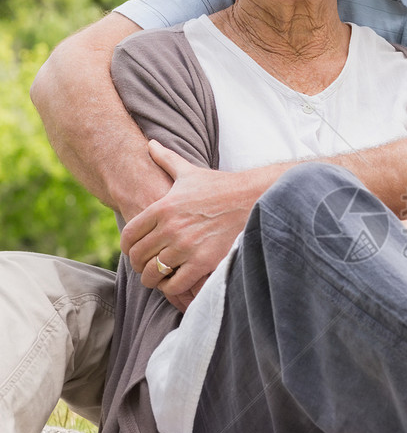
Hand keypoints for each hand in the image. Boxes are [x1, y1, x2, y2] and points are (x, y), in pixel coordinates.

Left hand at [120, 140, 250, 299]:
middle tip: (145, 268)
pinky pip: (176, 284)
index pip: (129, 235)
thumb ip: (166, 159)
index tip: (133, 252)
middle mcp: (171, 227)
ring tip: (158, 279)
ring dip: (153, 279)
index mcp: (163, 207)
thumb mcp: (189, 172)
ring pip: (154, 273)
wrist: (253, 199)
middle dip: (139, 266)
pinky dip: (172, 288)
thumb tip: (151, 144)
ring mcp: (187, 246)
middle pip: (139, 257)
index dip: (127, 248)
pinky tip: (176, 283)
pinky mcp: (204, 262)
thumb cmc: (220, 186)